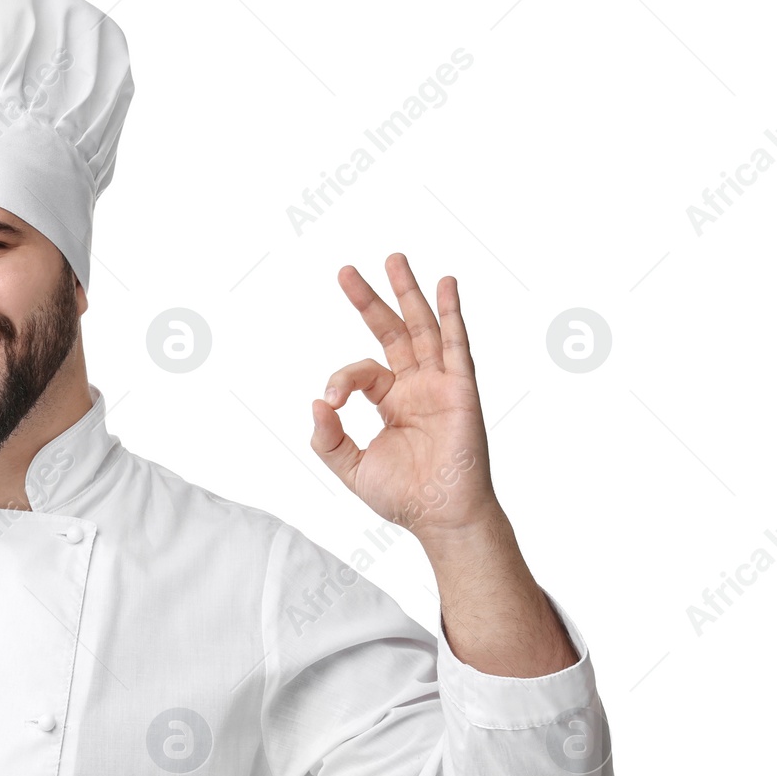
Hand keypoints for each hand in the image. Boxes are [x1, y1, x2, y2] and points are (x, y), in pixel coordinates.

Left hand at [310, 253, 499, 540]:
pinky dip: (451, 313)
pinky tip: (445, 284)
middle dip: (369, 301)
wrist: (440, 517)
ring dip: (408, 293)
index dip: (341, 380)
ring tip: (393, 259)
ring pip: (423, 328)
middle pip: (392, 332)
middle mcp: (416, 386)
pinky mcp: (461, 389)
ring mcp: (440, 384)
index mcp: (391, 401)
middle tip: (346, 271)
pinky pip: (456, 344)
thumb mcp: (349, 467)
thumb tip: (314, 403)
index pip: (362, 372)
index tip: (331, 402)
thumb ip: (327, 439)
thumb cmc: (402, 496)